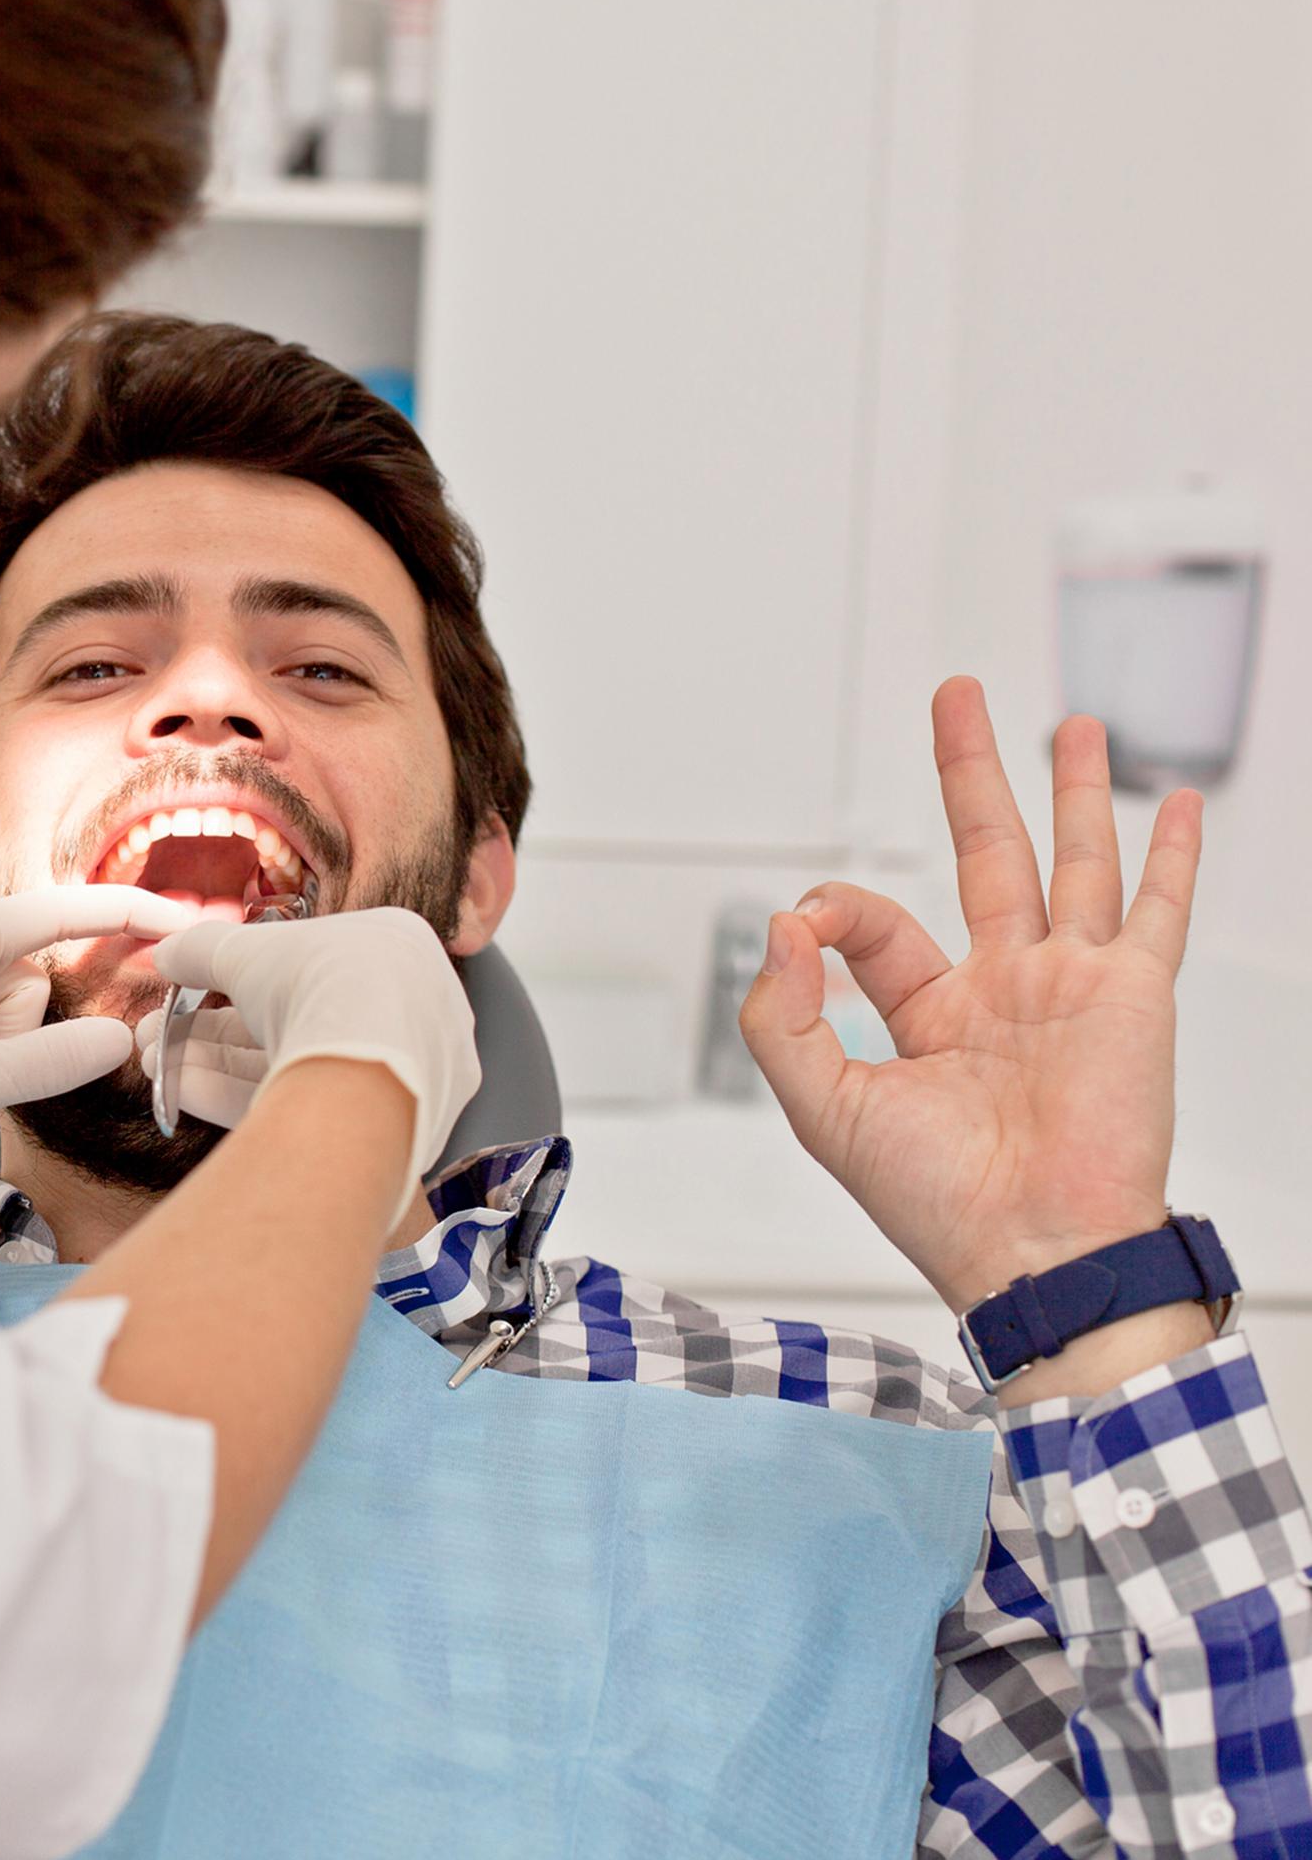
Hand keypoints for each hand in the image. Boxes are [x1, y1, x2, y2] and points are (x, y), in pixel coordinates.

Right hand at [149, 907, 478, 1212]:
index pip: (310, 965)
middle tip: (159, 1033)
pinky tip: (180, 1091)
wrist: (368, 1068)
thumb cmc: (322, 986)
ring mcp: (404, 1077)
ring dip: (213, 1063)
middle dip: (213, 1030)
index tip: (191, 988)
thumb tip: (166, 952)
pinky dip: (239, 1098)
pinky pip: (306, 1108)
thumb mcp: (246, 951)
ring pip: (293, 1068)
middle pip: (293, 1022)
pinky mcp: (387, 1135)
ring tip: (154, 1062)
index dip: (240, 977)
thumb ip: (203, 949)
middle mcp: (411, 1014)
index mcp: (399, 950)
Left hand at [737, 677, 1202, 1315]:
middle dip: (969, 774)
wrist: (1036, 1257)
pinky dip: (1171, 857)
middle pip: (985, 854)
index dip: (835, 907)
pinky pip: (1156, 912)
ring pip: (1073, 862)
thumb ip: (780, 1015)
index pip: (878, 925)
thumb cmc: (938, 1203)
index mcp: (930, 1015)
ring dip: (1074, 792)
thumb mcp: (823, 1106)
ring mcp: (1071, 987)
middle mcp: (1003, 991)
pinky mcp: (1131, 997)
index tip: (806, 919)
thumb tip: (782, 924)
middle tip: (957, 698)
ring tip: (1072, 727)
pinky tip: (1175, 805)